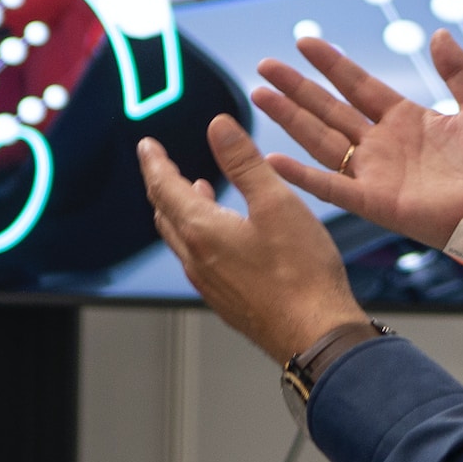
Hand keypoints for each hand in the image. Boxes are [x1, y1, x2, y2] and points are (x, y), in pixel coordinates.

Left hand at [138, 116, 366, 361]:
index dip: (154, 162)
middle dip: (162, 184)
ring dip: (180, 210)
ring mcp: (209, 284)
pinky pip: (197, 260)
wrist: (315, 334)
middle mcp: (197, 259)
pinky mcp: (226, 300)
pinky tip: (222, 234)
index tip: (147, 147)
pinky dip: (197, 235)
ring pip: (181, 239)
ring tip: (195, 190)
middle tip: (162, 165)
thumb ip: (244, 162)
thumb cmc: (301, 274)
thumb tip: (219, 128)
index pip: (164, 187)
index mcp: (202, 231)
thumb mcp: (276, 202)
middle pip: (166, 214)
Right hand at [252, 29, 462, 254]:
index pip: (358, 84)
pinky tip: (272, 160)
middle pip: (328, 109)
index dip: (331, 63)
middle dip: (296, 88)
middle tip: (265, 66)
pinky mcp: (372, 202)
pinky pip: (329, 187)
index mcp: (405, 119)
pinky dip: (300, 175)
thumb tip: (438, 33)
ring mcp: (373, 173)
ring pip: (320, 139)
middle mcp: (382, 144)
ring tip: (259, 96)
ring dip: (289, 119)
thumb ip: (457, 70)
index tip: (304, 42)